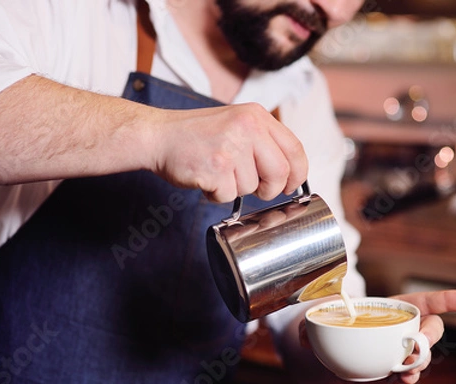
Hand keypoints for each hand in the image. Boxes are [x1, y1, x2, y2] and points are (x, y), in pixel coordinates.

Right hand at [148, 103, 307, 202]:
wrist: (158, 135)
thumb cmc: (195, 135)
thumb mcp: (236, 123)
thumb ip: (262, 142)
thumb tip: (288, 174)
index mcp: (256, 116)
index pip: (295, 149)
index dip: (297, 174)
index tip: (290, 186)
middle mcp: (247, 128)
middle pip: (280, 173)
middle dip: (270, 189)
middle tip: (254, 188)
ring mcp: (230, 147)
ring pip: (251, 187)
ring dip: (234, 189)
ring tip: (216, 172)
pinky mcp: (214, 168)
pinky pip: (227, 196)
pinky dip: (215, 195)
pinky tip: (204, 178)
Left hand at [293, 290, 455, 383]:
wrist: (320, 360)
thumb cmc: (327, 330)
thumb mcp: (317, 317)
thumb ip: (311, 318)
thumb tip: (307, 330)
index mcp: (389, 310)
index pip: (422, 303)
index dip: (445, 300)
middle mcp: (399, 334)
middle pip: (429, 331)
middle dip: (430, 335)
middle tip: (419, 340)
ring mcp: (395, 357)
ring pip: (418, 360)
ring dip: (417, 362)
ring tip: (408, 365)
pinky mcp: (386, 379)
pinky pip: (400, 382)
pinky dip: (403, 381)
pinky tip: (403, 377)